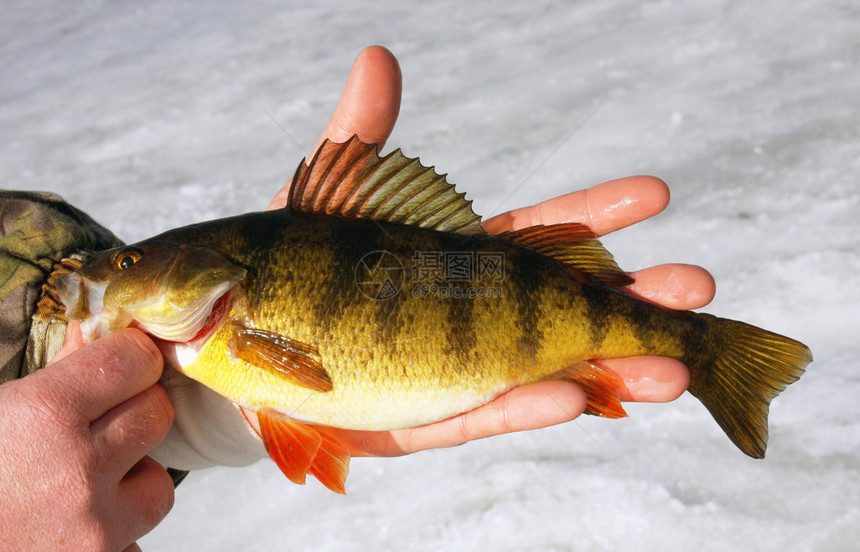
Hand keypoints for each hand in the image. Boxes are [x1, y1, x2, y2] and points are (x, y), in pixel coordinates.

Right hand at [0, 325, 173, 551]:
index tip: (119, 364)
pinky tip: (65, 532)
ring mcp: (92, 533)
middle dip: (133, 411)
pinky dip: (111, 538)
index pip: (134, 360)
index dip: (129, 358)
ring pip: (158, 485)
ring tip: (81, 485)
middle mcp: (78, 472)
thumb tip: (93, 341)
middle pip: (156, 415)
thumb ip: (44, 381)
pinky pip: (134, 546)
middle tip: (97, 423)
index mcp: (42, 416)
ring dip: (130, 480)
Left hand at [258, 45, 715, 455]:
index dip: (596, 215)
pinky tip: (573, 399)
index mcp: (460, 260)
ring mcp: (450, 369)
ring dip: (610, 370)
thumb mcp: (324, 202)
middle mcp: (469, 315)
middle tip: (696, 286)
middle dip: (633, 299)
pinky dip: (525, 406)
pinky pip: (477, 413)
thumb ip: (359, 140)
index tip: (655, 192)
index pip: (540, 234)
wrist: (239, 345)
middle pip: (562, 307)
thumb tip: (379, 58)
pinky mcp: (418, 417)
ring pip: (541, 370)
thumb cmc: (286, 269)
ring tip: (677, 371)